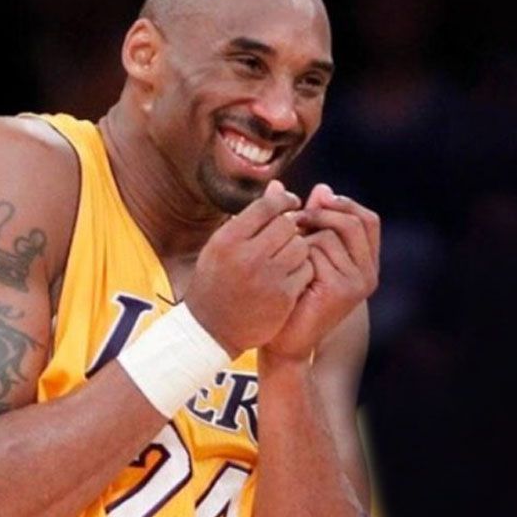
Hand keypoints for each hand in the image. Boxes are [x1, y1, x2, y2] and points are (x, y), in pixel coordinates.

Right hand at [187, 180, 313, 357]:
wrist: (210, 330)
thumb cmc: (215, 282)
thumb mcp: (221, 246)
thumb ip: (249, 218)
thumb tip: (278, 186)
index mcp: (228, 239)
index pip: (267, 206)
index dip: (284, 200)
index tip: (291, 203)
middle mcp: (247, 256)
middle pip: (287, 225)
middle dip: (291, 227)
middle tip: (287, 235)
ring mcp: (267, 277)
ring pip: (300, 246)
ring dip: (298, 248)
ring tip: (287, 256)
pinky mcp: (282, 297)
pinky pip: (306, 270)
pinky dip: (302, 270)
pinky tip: (290, 275)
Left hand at [265, 184, 379, 361]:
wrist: (283, 341)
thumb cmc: (291, 295)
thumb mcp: (307, 252)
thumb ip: (315, 221)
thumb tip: (321, 186)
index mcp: (365, 262)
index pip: (367, 219)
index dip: (343, 203)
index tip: (317, 198)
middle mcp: (368, 273)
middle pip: (351, 221)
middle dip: (319, 214)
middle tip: (294, 220)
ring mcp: (357, 283)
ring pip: (330, 235)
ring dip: (303, 238)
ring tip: (286, 254)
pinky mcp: (341, 290)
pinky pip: (317, 252)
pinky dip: (297, 255)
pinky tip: (287, 270)